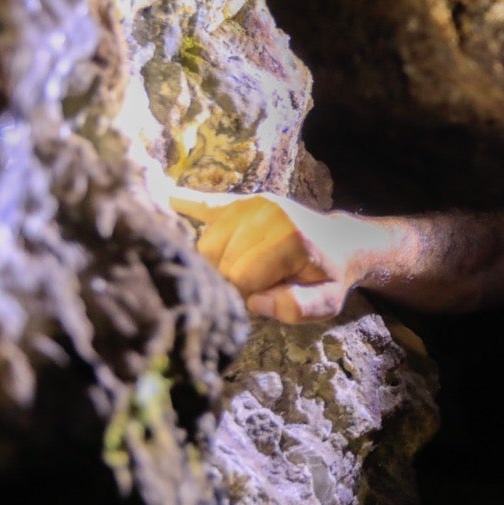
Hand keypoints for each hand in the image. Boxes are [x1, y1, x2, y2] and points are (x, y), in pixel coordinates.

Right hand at [169, 188, 370, 321]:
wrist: (340, 242)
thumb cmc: (329, 276)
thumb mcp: (326, 302)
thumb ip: (296, 307)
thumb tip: (255, 302)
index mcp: (290, 238)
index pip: (240, 277)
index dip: (245, 297)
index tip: (260, 300)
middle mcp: (268, 214)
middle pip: (217, 259)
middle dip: (229, 280)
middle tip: (252, 286)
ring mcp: (253, 203)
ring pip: (206, 242)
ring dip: (216, 262)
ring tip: (241, 269)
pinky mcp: (242, 201)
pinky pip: (204, 203)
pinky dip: (183, 202)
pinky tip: (162, 197)